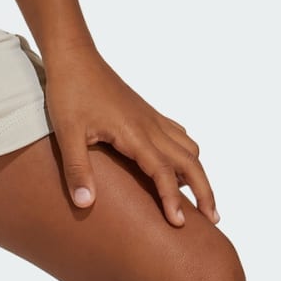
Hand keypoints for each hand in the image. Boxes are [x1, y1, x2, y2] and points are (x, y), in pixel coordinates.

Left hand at [41, 47, 218, 226]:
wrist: (74, 56)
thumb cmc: (69, 92)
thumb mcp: (67, 133)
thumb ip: (77, 169)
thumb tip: (85, 204)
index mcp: (135, 133)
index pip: (163, 172)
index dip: (172, 199)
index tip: (179, 224)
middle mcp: (151, 126)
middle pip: (191, 162)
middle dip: (205, 191)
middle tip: (212, 220)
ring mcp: (151, 118)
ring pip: (188, 148)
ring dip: (198, 173)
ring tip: (197, 199)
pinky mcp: (147, 113)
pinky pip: (177, 135)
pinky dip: (186, 154)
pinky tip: (177, 166)